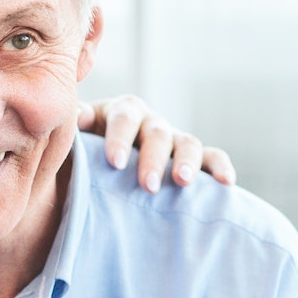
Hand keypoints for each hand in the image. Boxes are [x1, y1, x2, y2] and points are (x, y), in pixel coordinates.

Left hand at [78, 95, 235, 190]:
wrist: (96, 177)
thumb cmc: (79, 162)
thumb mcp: (71, 144)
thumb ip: (72, 133)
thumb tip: (76, 121)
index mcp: (118, 113)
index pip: (123, 117)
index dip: (120, 137)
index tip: (115, 163)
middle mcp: (149, 122)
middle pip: (156, 132)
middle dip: (152, 158)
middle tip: (147, 184)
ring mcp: (173, 140)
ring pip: (186, 142)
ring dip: (185, 161)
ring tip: (181, 183)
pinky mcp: (194, 159)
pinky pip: (212, 157)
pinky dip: (220, 167)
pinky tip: (226, 183)